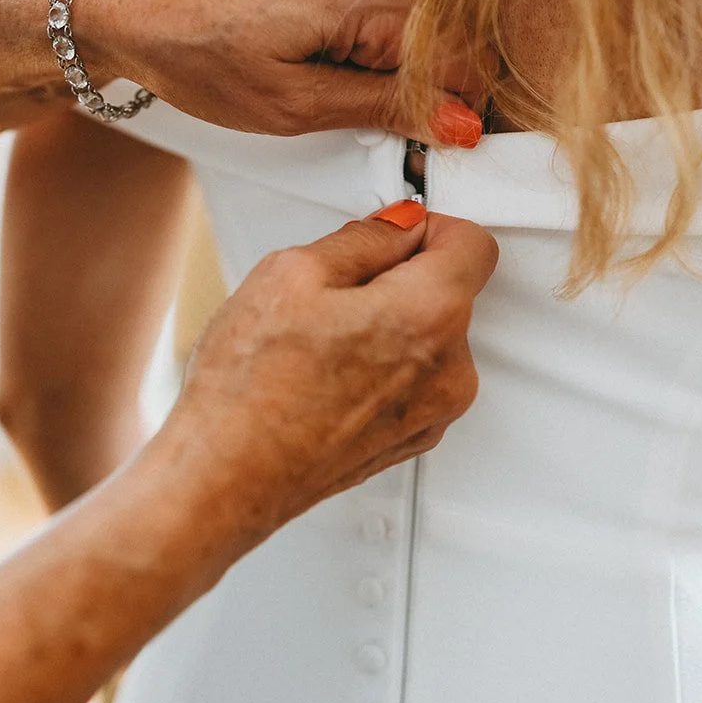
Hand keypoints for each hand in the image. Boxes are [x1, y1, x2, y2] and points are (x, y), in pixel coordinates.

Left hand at [80, 0, 488, 145]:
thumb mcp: (293, 105)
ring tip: (314, 88)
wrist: (128, 3)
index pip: (459, 63)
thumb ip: (387, 110)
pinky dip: (356, 43)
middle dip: (409, 91)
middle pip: (437, 43)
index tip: (431, 149)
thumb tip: (458, 121)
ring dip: (378, 68)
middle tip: (347, 122)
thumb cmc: (192, 50)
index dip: (450, 114)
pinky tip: (308, 60)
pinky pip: (375, 6)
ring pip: (408, 28)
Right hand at [154, 202, 497, 543]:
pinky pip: (413, 382)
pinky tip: (325, 374)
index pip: (472, 244)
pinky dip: (380, 368)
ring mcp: (433, 413)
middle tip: (332, 291)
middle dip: (399, 279)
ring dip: (388, 326)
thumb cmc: (251, 389)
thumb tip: (398, 227)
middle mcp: (449, 370)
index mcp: (430, 316)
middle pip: (448, 294)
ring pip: (428, 340)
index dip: (429, 227)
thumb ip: (365, 237)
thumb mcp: (294, 273)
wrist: (229, 474)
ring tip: (319, 341)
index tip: (394, 233)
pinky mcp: (411, 440)